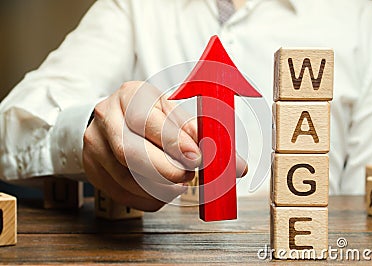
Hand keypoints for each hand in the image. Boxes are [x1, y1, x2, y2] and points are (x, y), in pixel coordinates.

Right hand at [83, 81, 246, 211]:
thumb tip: (237, 166)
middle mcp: (107, 115)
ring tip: (177, 185)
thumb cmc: (151, 116)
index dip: (174, 142)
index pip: (148, 120)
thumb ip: (204, 137)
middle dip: (166, 170)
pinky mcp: (91, 166)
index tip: (196, 157)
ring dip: (159, 188)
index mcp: (131, 94)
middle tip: (189, 176)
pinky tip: (161, 192)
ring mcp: (94, 142)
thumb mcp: (175, 114)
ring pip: (125, 177)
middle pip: (131, 152)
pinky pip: (120, 192)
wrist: (113, 119)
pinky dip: (146, 198)